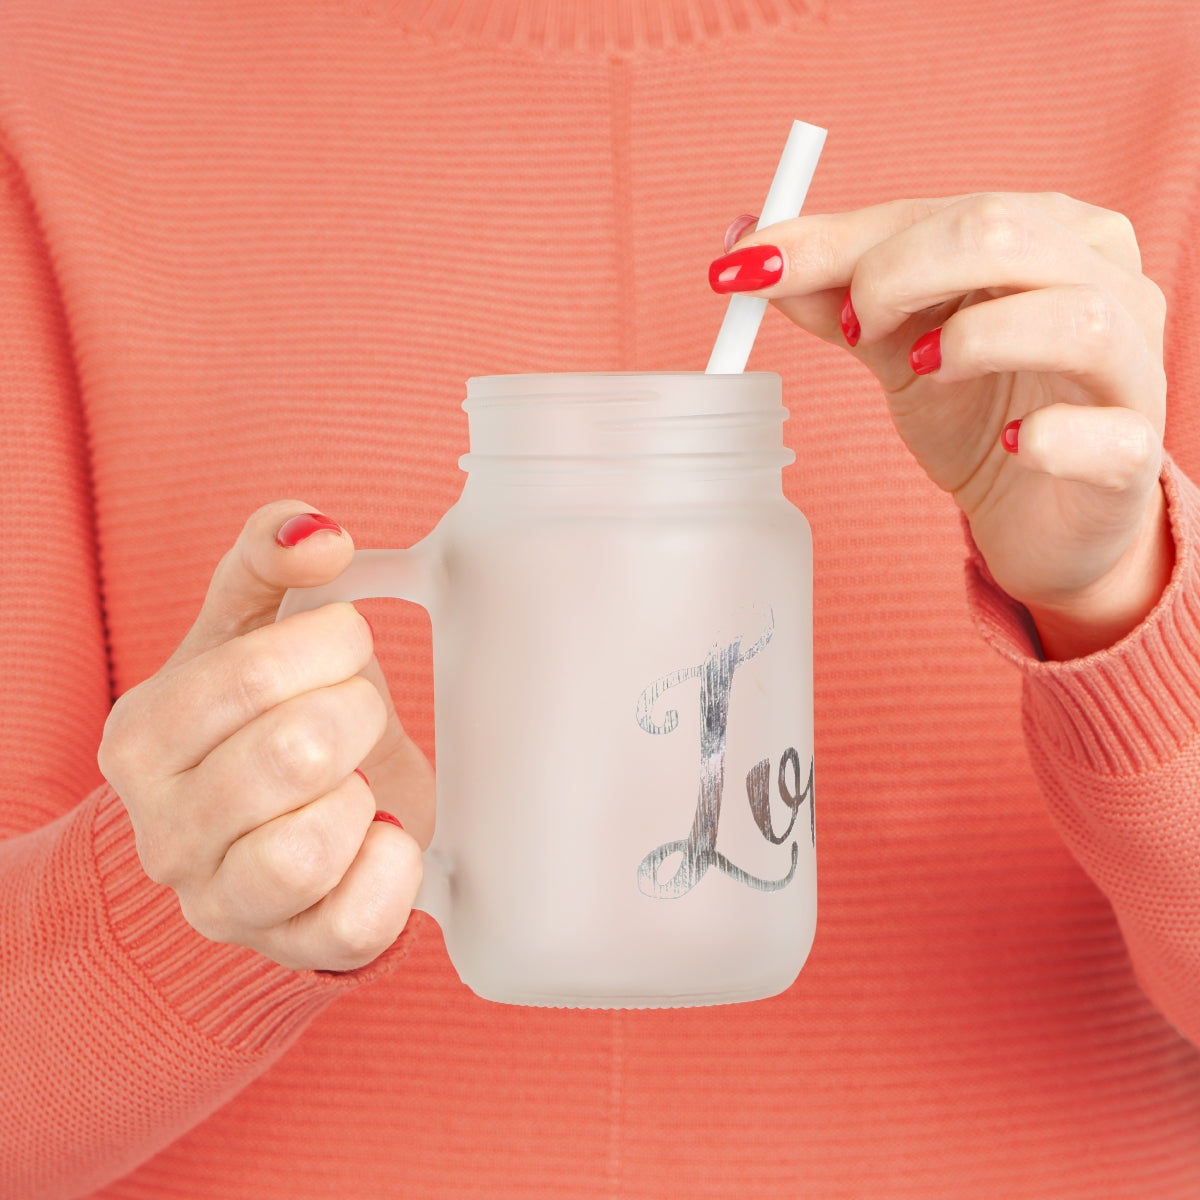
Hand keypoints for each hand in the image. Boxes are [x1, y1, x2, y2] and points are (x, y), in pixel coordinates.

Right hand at [98, 501, 432, 971]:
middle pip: (294, 754)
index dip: (330, 645)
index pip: (252, 675)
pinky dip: (393, 867)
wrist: (270, 824)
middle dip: (356, 714)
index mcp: (142, 738)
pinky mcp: (292, 949)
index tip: (345, 644)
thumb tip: (317, 531)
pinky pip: (356, 922)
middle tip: (356, 713)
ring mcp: (222, 902)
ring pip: (309, 849)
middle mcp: (164, 831)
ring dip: (362, 796)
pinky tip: (381, 833)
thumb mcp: (249, 627)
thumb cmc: (261, 717)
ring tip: (356, 779)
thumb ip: (268, 558)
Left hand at [712, 193, 1171, 658]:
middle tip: (852, 329)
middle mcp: (1105, 280)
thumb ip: (834, 295)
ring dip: (973, 340)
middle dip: (897, 274)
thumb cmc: (978, 412)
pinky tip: (1013, 446)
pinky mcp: (1134, 452)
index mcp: (1047, 234)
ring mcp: (1132, 366)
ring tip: (921, 371)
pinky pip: (1107, 434)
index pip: (938, 211)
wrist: (1039, 514)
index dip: (838, 240)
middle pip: (1003, 234)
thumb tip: (747, 249)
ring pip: (1074, 317)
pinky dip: (1050, 437)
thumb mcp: (896, 345)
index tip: (749, 269)